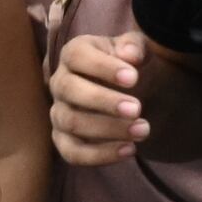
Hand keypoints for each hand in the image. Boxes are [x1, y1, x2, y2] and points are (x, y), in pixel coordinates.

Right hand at [50, 28, 152, 168]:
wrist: (120, 90)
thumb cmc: (125, 64)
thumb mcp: (133, 49)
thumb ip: (133, 46)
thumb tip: (131, 54)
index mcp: (73, 54)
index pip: (78, 56)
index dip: (104, 67)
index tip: (134, 78)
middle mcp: (60, 82)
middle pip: (71, 89)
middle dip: (104, 101)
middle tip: (137, 108)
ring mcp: (58, 112)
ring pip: (72, 122)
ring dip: (107, 129)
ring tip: (142, 130)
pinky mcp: (63, 139)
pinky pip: (72, 152)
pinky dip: (99, 155)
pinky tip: (130, 150)